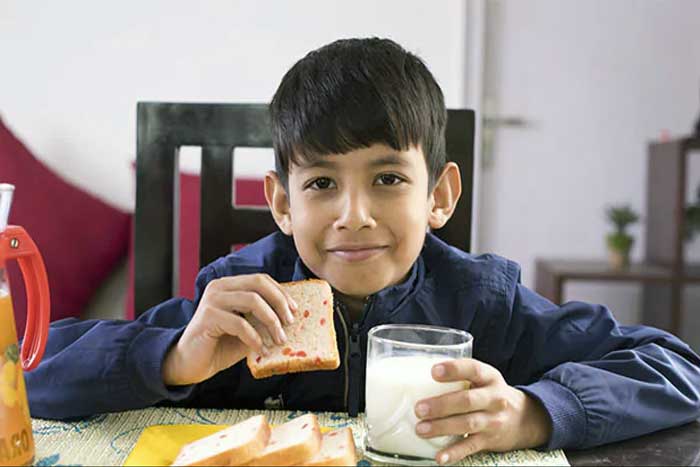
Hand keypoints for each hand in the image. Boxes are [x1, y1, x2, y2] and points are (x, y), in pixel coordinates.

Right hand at [162, 274, 297, 385]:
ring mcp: (212, 300)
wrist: (189, 364)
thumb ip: (262, 319)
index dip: (281, 292)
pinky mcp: (207, 316)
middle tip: (290, 322)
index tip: (295, 310)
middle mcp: (219, 287)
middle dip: (279, 302)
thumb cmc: (220, 346)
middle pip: (259, 284)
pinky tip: (261, 350)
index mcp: (229, 285)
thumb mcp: (247, 329)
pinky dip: (255, 338)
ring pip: (252, 300)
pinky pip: (240, 324)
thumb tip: (291, 317)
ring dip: (271, 321)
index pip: (261, 279)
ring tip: (279, 339)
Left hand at [414, 358, 551, 464]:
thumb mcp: (484, 379)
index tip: (434, 371)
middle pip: (467, 400)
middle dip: (441, 405)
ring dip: (442, 427)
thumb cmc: (492, 394)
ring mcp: (493, 420)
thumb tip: (419, 375)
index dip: (454, 369)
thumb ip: (461, 376)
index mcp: (490, 378)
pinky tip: (440, 456)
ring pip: (467, 424)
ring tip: (421, 429)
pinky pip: (470, 447)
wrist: (524, 419)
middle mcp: (494, 398)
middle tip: (419, 408)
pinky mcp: (490, 440)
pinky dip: (454, 453)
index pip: (473, 369)